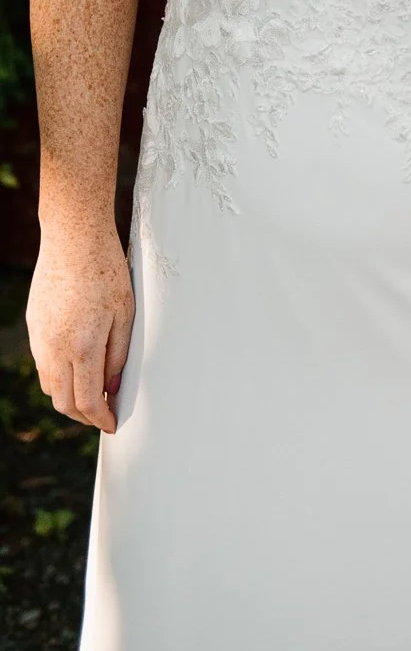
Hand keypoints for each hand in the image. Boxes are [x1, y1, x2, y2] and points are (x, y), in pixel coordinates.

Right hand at [27, 225, 133, 432]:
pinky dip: (58, 378)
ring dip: (69, 398)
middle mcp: (55, 349)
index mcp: (82, 348)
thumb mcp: (124, 313)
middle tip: (103, 415)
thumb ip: (117, 355)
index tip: (112, 425)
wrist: (73, 238)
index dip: (100, 418)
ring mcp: (40, 339)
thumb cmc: (106, 271)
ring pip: (50, 386)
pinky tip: (75, 370)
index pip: (87, 401)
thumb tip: (112, 386)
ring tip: (92, 395)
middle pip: (64, 402)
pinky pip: (43, 365)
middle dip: (84, 415)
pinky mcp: (34, 327)